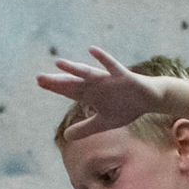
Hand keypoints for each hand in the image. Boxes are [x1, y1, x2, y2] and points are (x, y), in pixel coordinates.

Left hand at [37, 47, 163, 141]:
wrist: (150, 99)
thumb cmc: (126, 107)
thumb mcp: (104, 123)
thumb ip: (85, 128)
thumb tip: (65, 137)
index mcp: (92, 95)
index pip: (70, 91)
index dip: (55, 88)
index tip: (39, 83)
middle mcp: (97, 85)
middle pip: (74, 82)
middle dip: (58, 81)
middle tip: (39, 78)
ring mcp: (109, 79)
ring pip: (89, 73)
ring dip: (74, 69)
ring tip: (58, 64)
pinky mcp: (124, 76)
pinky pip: (112, 66)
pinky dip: (103, 59)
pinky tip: (92, 51)